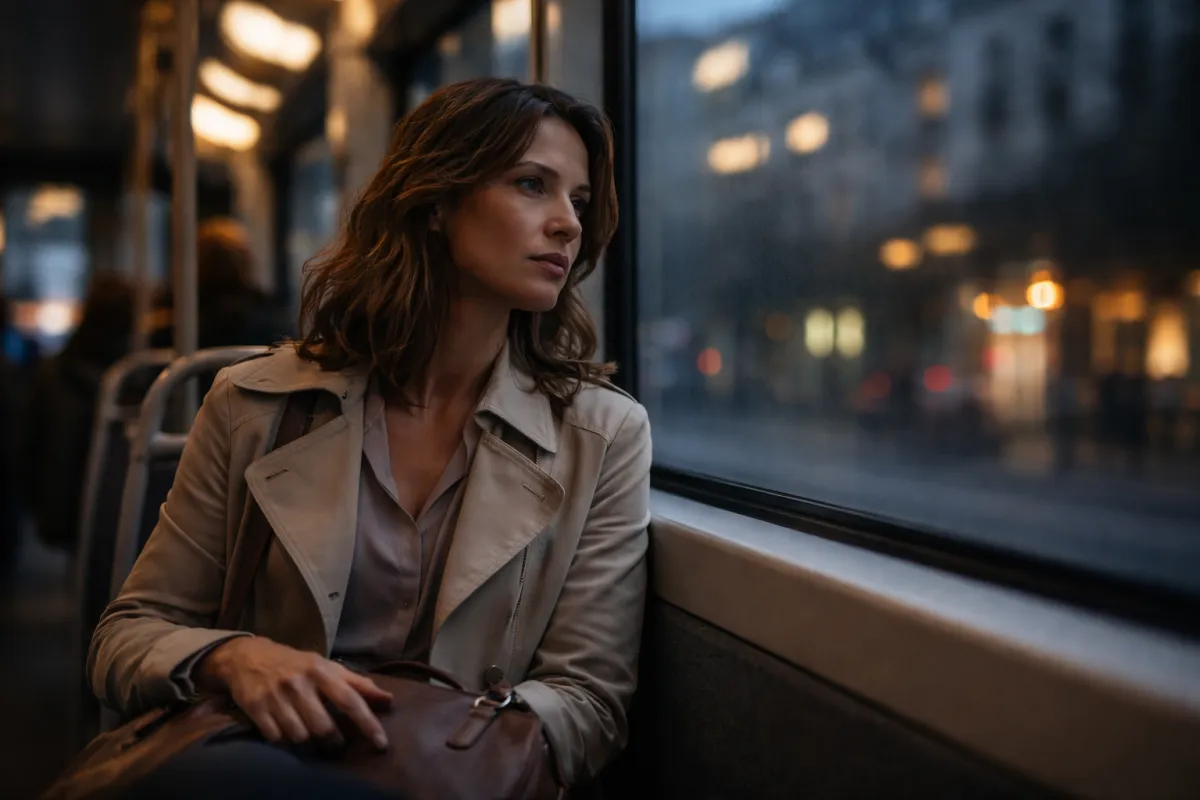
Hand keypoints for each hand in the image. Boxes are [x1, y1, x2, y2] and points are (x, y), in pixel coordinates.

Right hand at [196, 637, 392, 749]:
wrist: (249, 656)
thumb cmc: (296, 664)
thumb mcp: (327, 667)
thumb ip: (358, 683)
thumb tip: (388, 699)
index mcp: (321, 671)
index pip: (350, 700)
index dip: (367, 723)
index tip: (381, 743)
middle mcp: (300, 684)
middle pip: (323, 726)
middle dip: (334, 741)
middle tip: (336, 743)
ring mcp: (276, 697)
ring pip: (300, 736)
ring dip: (310, 745)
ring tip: (313, 740)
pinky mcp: (256, 708)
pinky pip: (277, 739)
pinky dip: (286, 743)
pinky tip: (290, 736)